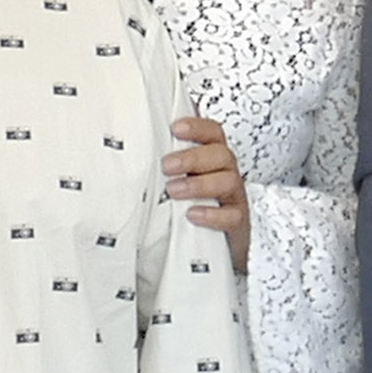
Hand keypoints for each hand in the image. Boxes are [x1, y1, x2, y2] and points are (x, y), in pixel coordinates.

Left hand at [164, 115, 251, 266]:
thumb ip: (167, 166)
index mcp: (213, 159)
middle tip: (166, 165)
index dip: (197, 127)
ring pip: (228, 182)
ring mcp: (233, 198)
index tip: (176, 128)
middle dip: (192, 157)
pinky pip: (232, 216)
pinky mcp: (236, 223)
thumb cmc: (192, 207)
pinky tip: (193, 214)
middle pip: (220, 154)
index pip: (213, 133)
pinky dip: (212, 214)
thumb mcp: (180, 180)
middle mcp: (226, 174)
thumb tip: (135, 153)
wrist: (213, 245)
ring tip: (173, 190)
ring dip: (199, 184)